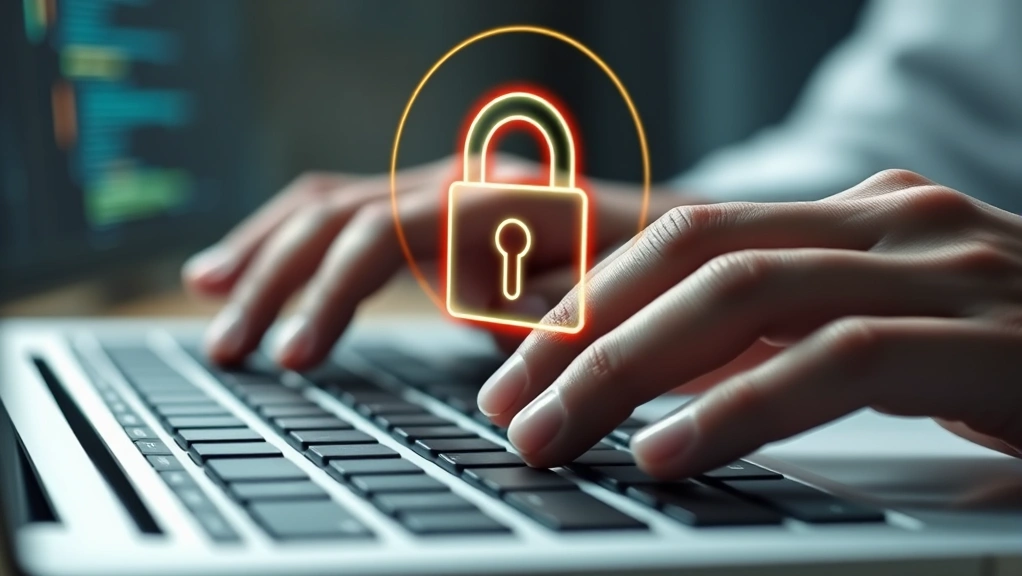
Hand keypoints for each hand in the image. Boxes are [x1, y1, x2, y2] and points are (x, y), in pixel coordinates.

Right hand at [183, 154, 680, 367]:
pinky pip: (342, 211)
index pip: (382, 234)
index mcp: (494, 197)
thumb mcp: (600, 301)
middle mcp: (457, 179)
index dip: (331, 296)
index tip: (296, 359)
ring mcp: (441, 188)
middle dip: (274, 280)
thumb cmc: (640, 279)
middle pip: (339, 214)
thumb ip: (536, 305)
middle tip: (231, 348)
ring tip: (208, 296)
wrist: (665, 239)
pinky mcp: (429, 208)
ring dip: (263, 253)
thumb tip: (468, 304)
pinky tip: (242, 264)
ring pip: (328, 203)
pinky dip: (288, 240)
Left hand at [479, 169, 1021, 477]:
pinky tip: (667, 453)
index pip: (686, 234)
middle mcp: (892, 221)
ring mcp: (946, 269)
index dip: (588, 295)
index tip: (516, 362)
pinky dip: (738, 408)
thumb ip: (781, 339)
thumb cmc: (1018, 366)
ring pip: (744, 293)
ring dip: (626, 367)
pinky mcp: (988, 340)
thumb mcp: (882, 336)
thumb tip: (659, 379)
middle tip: (507, 404)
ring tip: (550, 433)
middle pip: (692, 253)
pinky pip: (834, 363)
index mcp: (855, 215)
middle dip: (582, 331)